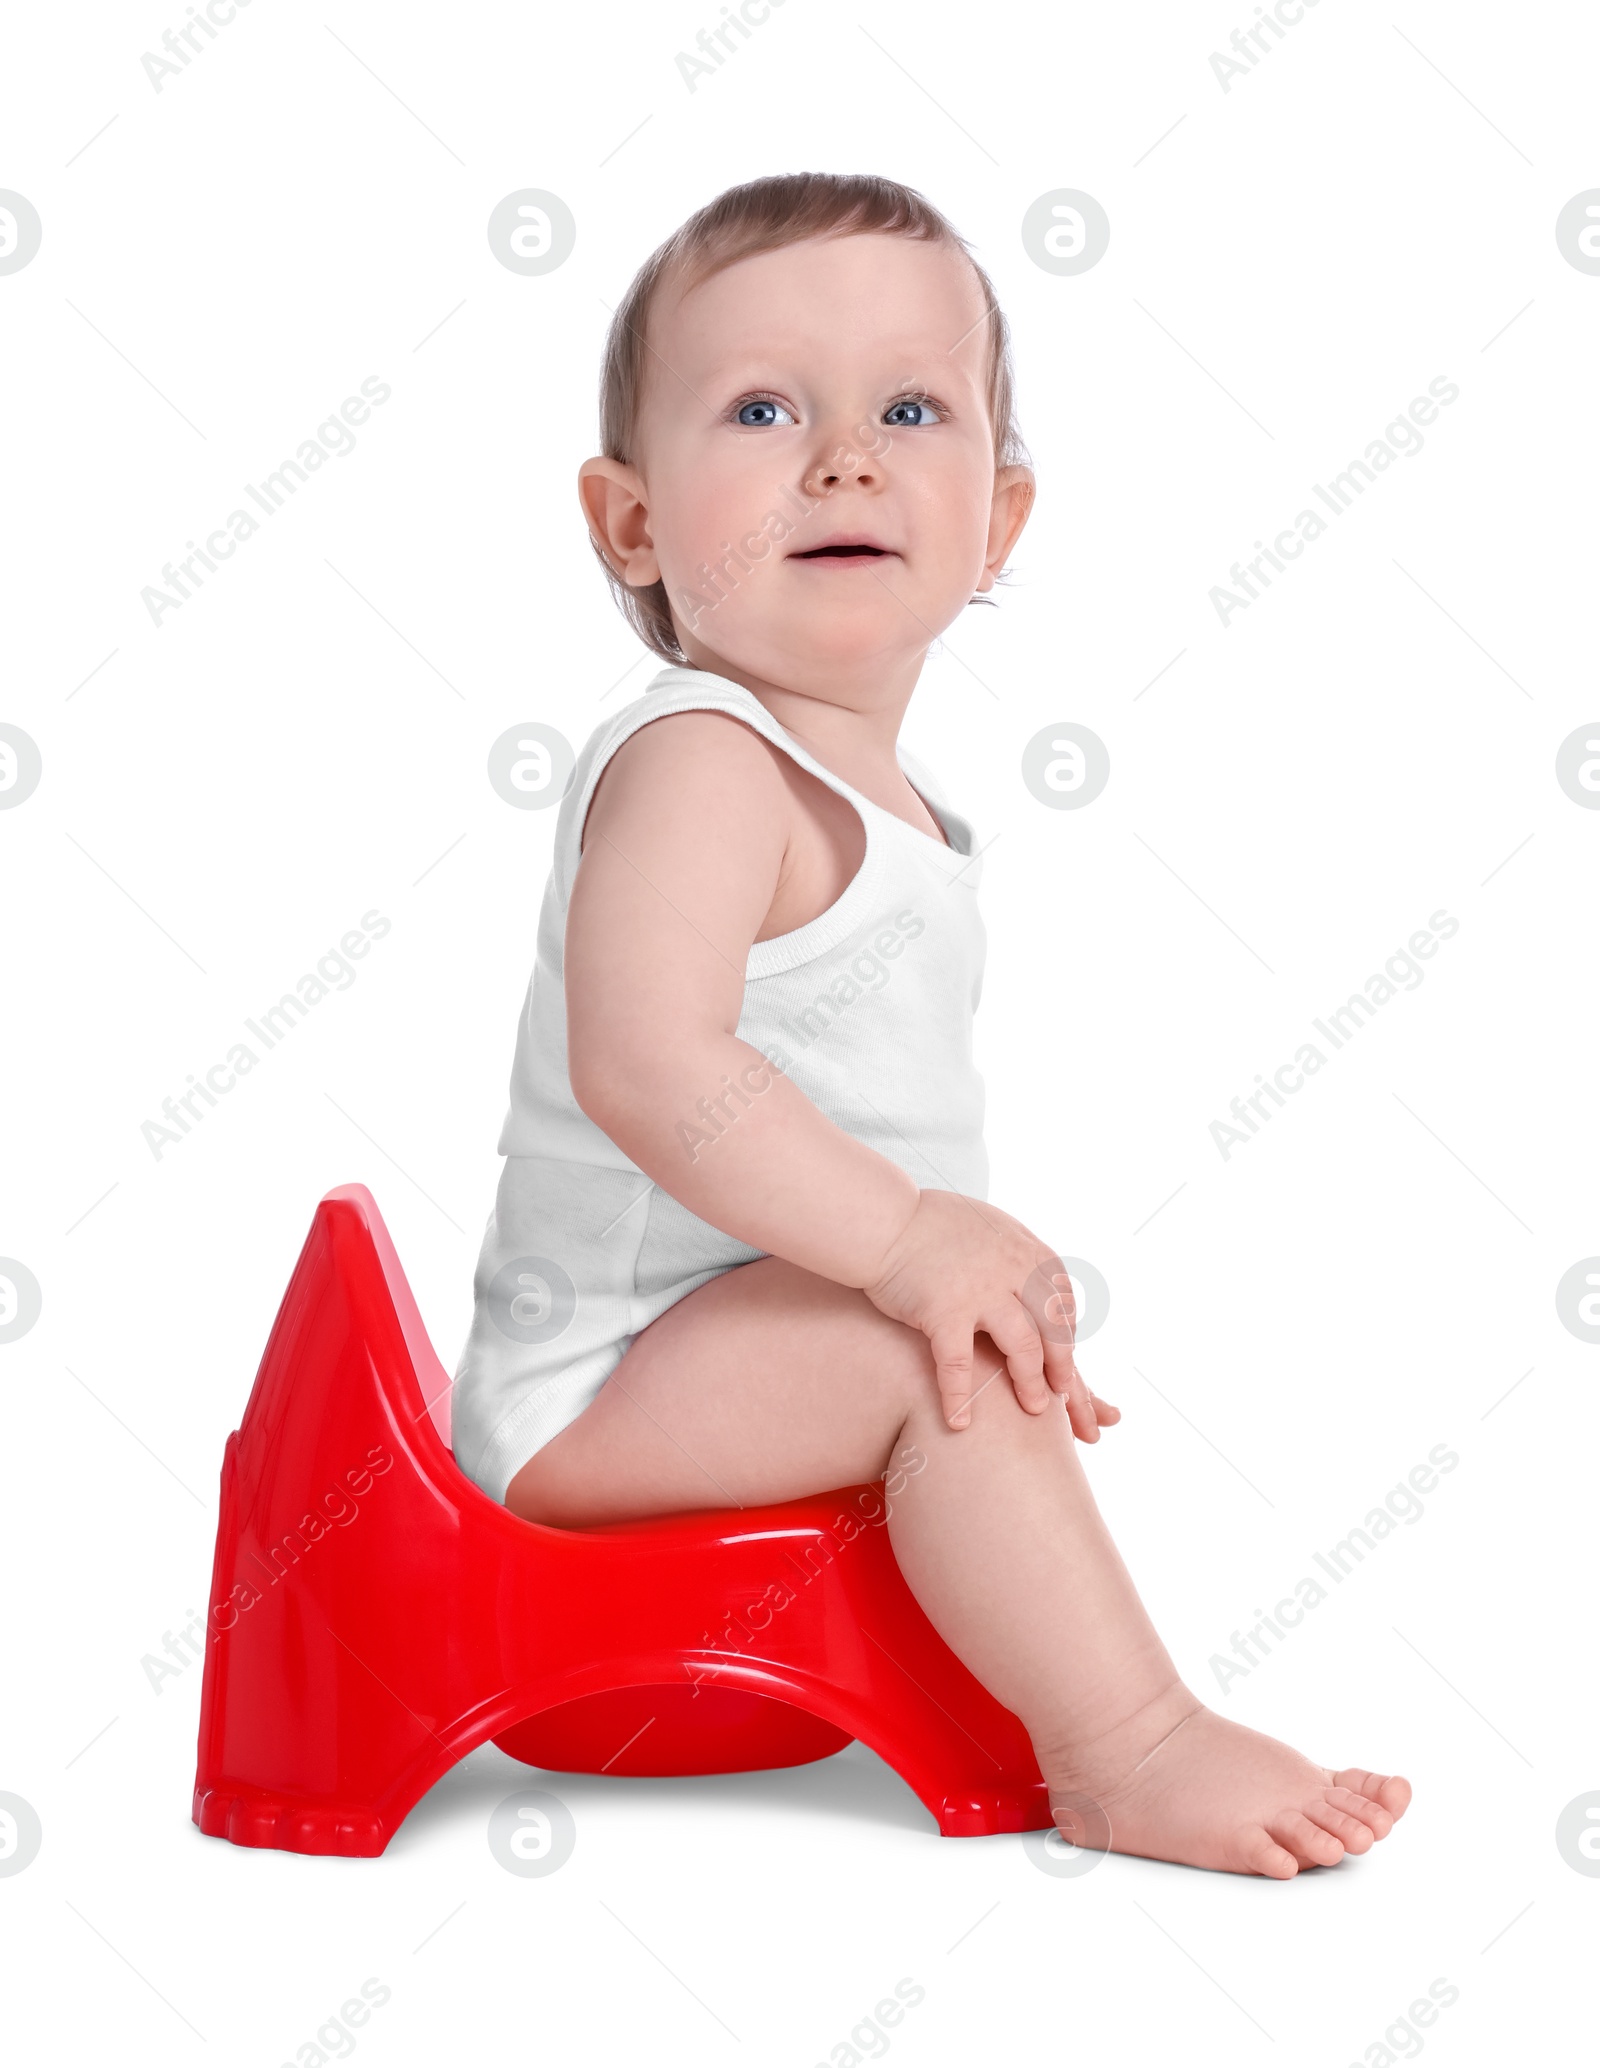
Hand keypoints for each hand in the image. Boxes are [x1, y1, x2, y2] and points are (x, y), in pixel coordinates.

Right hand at [860, 1189, 1118, 1441]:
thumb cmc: (932, 1227)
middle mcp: (1012, 1270)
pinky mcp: (944, 1310)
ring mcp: (981, 1291)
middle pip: (1054, 1329)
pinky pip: (959, 1364)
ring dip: (1031, 1382)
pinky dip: (959, 1397)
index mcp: (1027, 1253)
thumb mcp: (991, 1230)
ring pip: (1023, 1347)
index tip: (1064, 1363)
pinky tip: (960, 1423)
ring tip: (1035, 1410)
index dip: (1066, 1338)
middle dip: (1064, 1367)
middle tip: (1064, 1396)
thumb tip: (1040, 1283)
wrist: (885, 1219)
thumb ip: (1017, 1257)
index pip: (1062, 1305)